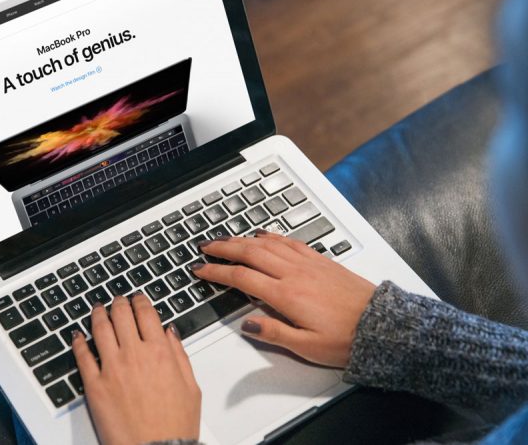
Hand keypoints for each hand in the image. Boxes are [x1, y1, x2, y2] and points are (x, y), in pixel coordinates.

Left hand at [71, 294, 200, 444]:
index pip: (146, 313)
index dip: (140, 301)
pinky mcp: (95, 385)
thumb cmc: (175, 425)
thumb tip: (170, 333)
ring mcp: (112, 369)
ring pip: (100, 329)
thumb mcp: (191, 387)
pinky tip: (78, 336)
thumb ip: (180, 355)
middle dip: (118, 303)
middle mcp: (134, 355)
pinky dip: (78, 342)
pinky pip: (82, 356)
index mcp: (160, 353)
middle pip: (121, 315)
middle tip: (117, 300)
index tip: (137, 298)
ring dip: (98, 315)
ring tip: (97, 310)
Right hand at [193, 232, 375, 367]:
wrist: (381, 325)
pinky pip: (289, 241)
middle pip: (250, 253)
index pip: (241, 278)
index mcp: (285, 295)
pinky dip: (271, 236)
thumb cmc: (346, 339)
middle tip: (205, 246)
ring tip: (226, 238)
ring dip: (243, 239)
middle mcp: (293, 273)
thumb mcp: (306, 347)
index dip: (216, 272)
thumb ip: (273, 332)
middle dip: (223, 248)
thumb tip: (246, 323)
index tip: (200, 270)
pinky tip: (263, 234)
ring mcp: (307, 264)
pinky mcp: (320, 260)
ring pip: (267, 243)